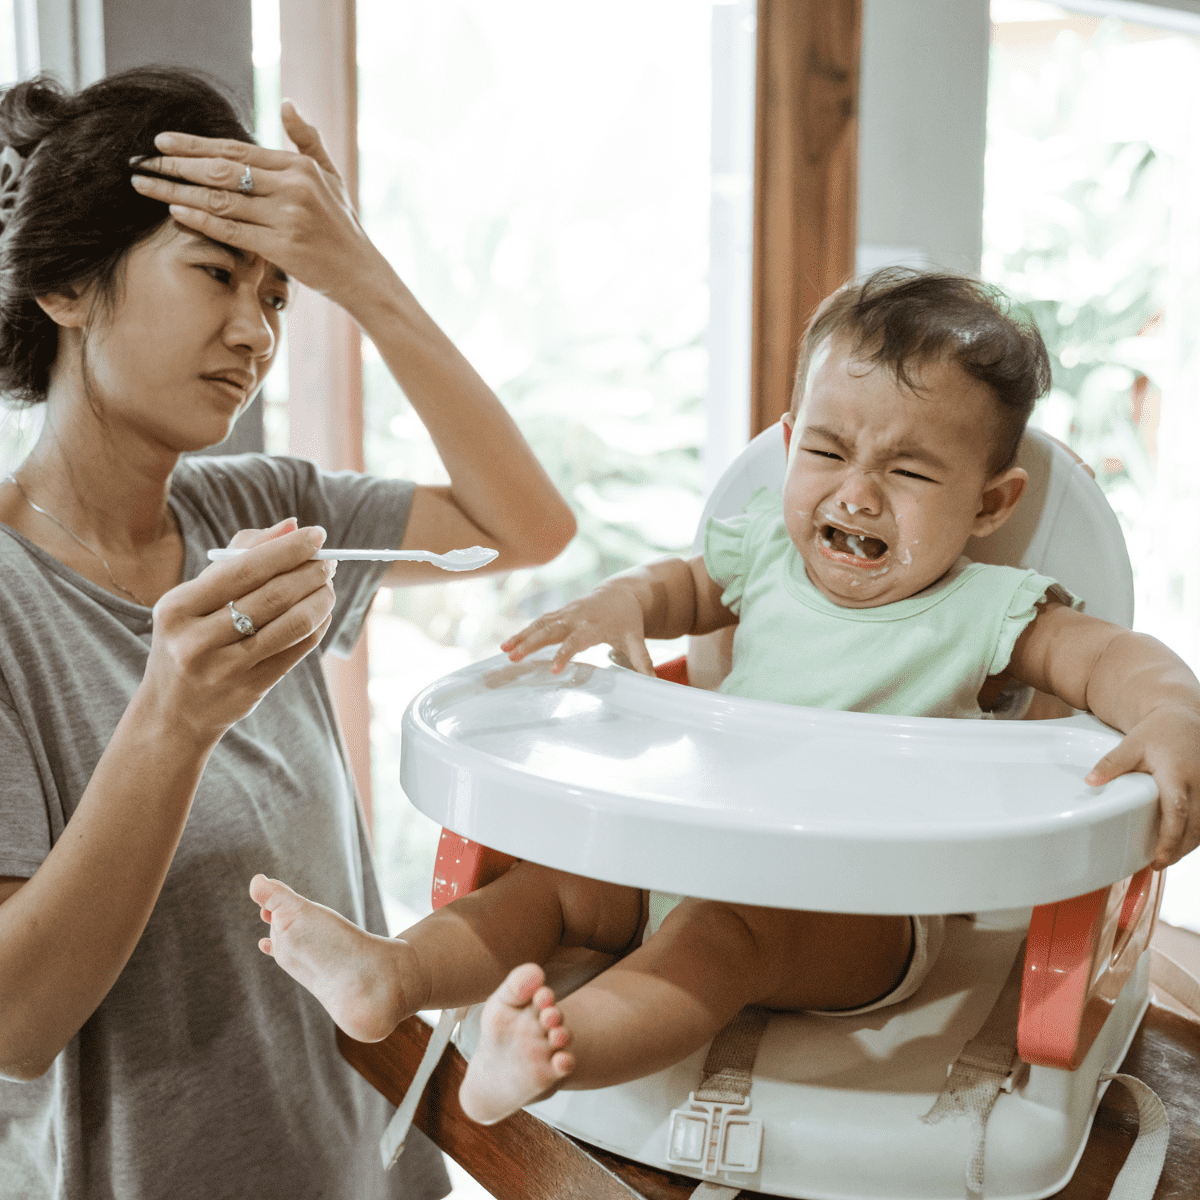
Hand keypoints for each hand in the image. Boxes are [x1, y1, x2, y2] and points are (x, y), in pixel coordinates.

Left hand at [129, 102, 384, 306]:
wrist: (362, 274)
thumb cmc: (342, 227)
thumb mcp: (331, 177)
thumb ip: (307, 140)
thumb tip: (287, 103)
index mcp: (298, 167)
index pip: (235, 151)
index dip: (194, 144)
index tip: (161, 141)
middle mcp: (293, 188)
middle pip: (221, 171)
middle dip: (176, 165)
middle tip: (142, 162)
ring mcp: (288, 218)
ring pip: (220, 200)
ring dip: (177, 192)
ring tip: (146, 186)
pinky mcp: (283, 248)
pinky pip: (231, 231)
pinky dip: (200, 220)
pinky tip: (175, 212)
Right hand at [140, 518, 336, 741]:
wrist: (172, 709)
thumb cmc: (189, 637)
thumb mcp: (195, 597)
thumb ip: (240, 555)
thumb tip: (291, 526)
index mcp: (177, 607)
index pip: (244, 568)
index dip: (287, 550)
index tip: (317, 535)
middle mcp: (196, 640)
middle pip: (273, 596)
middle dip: (310, 573)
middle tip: (329, 563)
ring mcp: (224, 669)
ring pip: (292, 624)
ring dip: (320, 600)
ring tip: (327, 587)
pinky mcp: (250, 689)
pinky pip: (298, 649)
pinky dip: (317, 625)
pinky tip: (321, 613)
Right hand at [500, 584, 654, 675]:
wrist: (622, 594)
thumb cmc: (628, 621)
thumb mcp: (636, 640)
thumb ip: (643, 662)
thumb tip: (654, 684)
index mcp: (594, 626)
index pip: (576, 641)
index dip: (565, 654)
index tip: (555, 670)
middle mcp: (576, 617)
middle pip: (550, 630)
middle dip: (531, 643)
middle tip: (513, 658)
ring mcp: (565, 613)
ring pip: (539, 624)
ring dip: (521, 637)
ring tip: (504, 652)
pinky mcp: (559, 613)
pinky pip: (538, 622)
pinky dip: (522, 632)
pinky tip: (508, 645)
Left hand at [1085, 704, 1199, 867]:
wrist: (1183, 715)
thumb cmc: (1157, 732)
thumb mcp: (1131, 745)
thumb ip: (1111, 765)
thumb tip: (1090, 781)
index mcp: (1177, 775)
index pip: (1178, 814)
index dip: (1170, 841)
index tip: (1158, 859)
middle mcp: (1199, 783)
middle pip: (1195, 827)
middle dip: (1179, 849)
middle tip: (1158, 863)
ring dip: (1190, 844)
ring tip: (1168, 856)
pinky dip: (1198, 832)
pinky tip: (1184, 841)